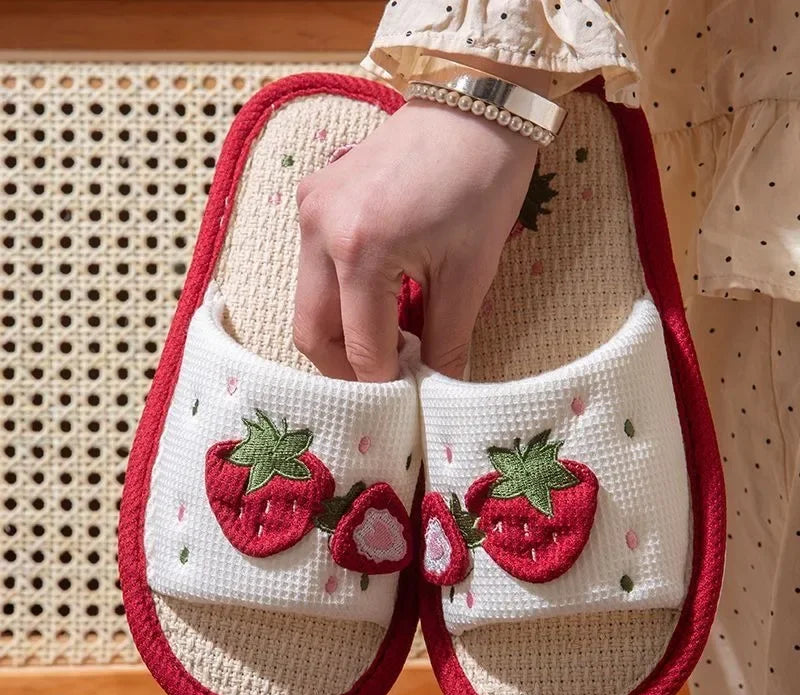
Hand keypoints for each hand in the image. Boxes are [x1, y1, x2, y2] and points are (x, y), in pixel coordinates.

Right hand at [293, 97, 538, 380]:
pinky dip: (339, 297)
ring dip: (340, 334)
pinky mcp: (312, 198)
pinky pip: (313, 268)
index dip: (385, 383)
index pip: (361, 346)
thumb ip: (448, 339)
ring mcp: (309, 210)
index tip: (408, 399)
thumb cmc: (482, 181)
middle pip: (312, 333)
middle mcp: (319, 230)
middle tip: (389, 380)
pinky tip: (378, 299)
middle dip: (347, 369)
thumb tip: (440, 387)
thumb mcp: (471, 271)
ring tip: (389, 340)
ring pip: (307, 304)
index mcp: (360, 250)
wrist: (475, 104)